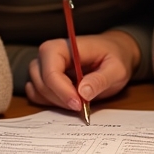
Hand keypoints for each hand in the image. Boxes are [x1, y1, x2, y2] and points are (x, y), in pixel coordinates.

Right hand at [25, 30, 139, 110]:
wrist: (114, 53)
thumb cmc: (114, 57)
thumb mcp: (116, 69)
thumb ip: (100, 80)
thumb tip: (83, 93)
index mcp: (64, 46)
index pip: (51, 70)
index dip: (62, 90)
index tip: (79, 104)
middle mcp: (49, 54)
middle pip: (40, 80)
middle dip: (59, 98)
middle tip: (81, 106)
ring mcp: (44, 65)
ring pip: (36, 88)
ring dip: (55, 101)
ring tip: (78, 103)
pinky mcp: (45, 77)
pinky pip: (36, 92)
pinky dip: (49, 101)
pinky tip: (67, 101)